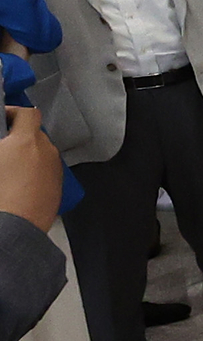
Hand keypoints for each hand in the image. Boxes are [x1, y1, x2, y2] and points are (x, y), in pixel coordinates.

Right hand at [0, 108, 57, 234]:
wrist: (14, 227)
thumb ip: (1, 143)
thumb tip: (3, 142)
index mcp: (26, 141)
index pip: (27, 114)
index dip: (13, 113)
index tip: (2, 119)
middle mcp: (46, 152)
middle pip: (34, 135)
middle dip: (17, 138)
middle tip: (1, 146)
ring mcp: (55, 170)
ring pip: (41, 154)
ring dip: (26, 155)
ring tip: (7, 169)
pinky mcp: (57, 187)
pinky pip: (46, 171)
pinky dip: (34, 172)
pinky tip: (18, 185)